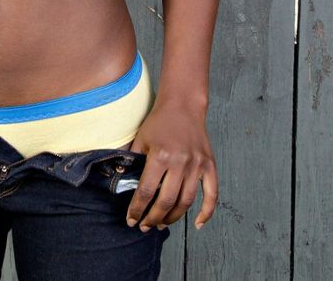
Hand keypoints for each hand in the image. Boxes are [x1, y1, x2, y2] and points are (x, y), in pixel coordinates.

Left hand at [123, 101, 217, 230]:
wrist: (183, 105)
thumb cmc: (159, 122)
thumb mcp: (140, 139)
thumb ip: (131, 162)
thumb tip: (120, 183)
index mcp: (160, 156)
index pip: (147, 191)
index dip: (137, 209)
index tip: (131, 220)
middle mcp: (180, 162)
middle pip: (166, 201)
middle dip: (153, 218)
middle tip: (145, 226)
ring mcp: (197, 164)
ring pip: (186, 201)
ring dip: (173, 217)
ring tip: (161, 224)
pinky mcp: (209, 165)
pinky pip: (212, 194)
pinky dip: (206, 212)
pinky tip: (196, 223)